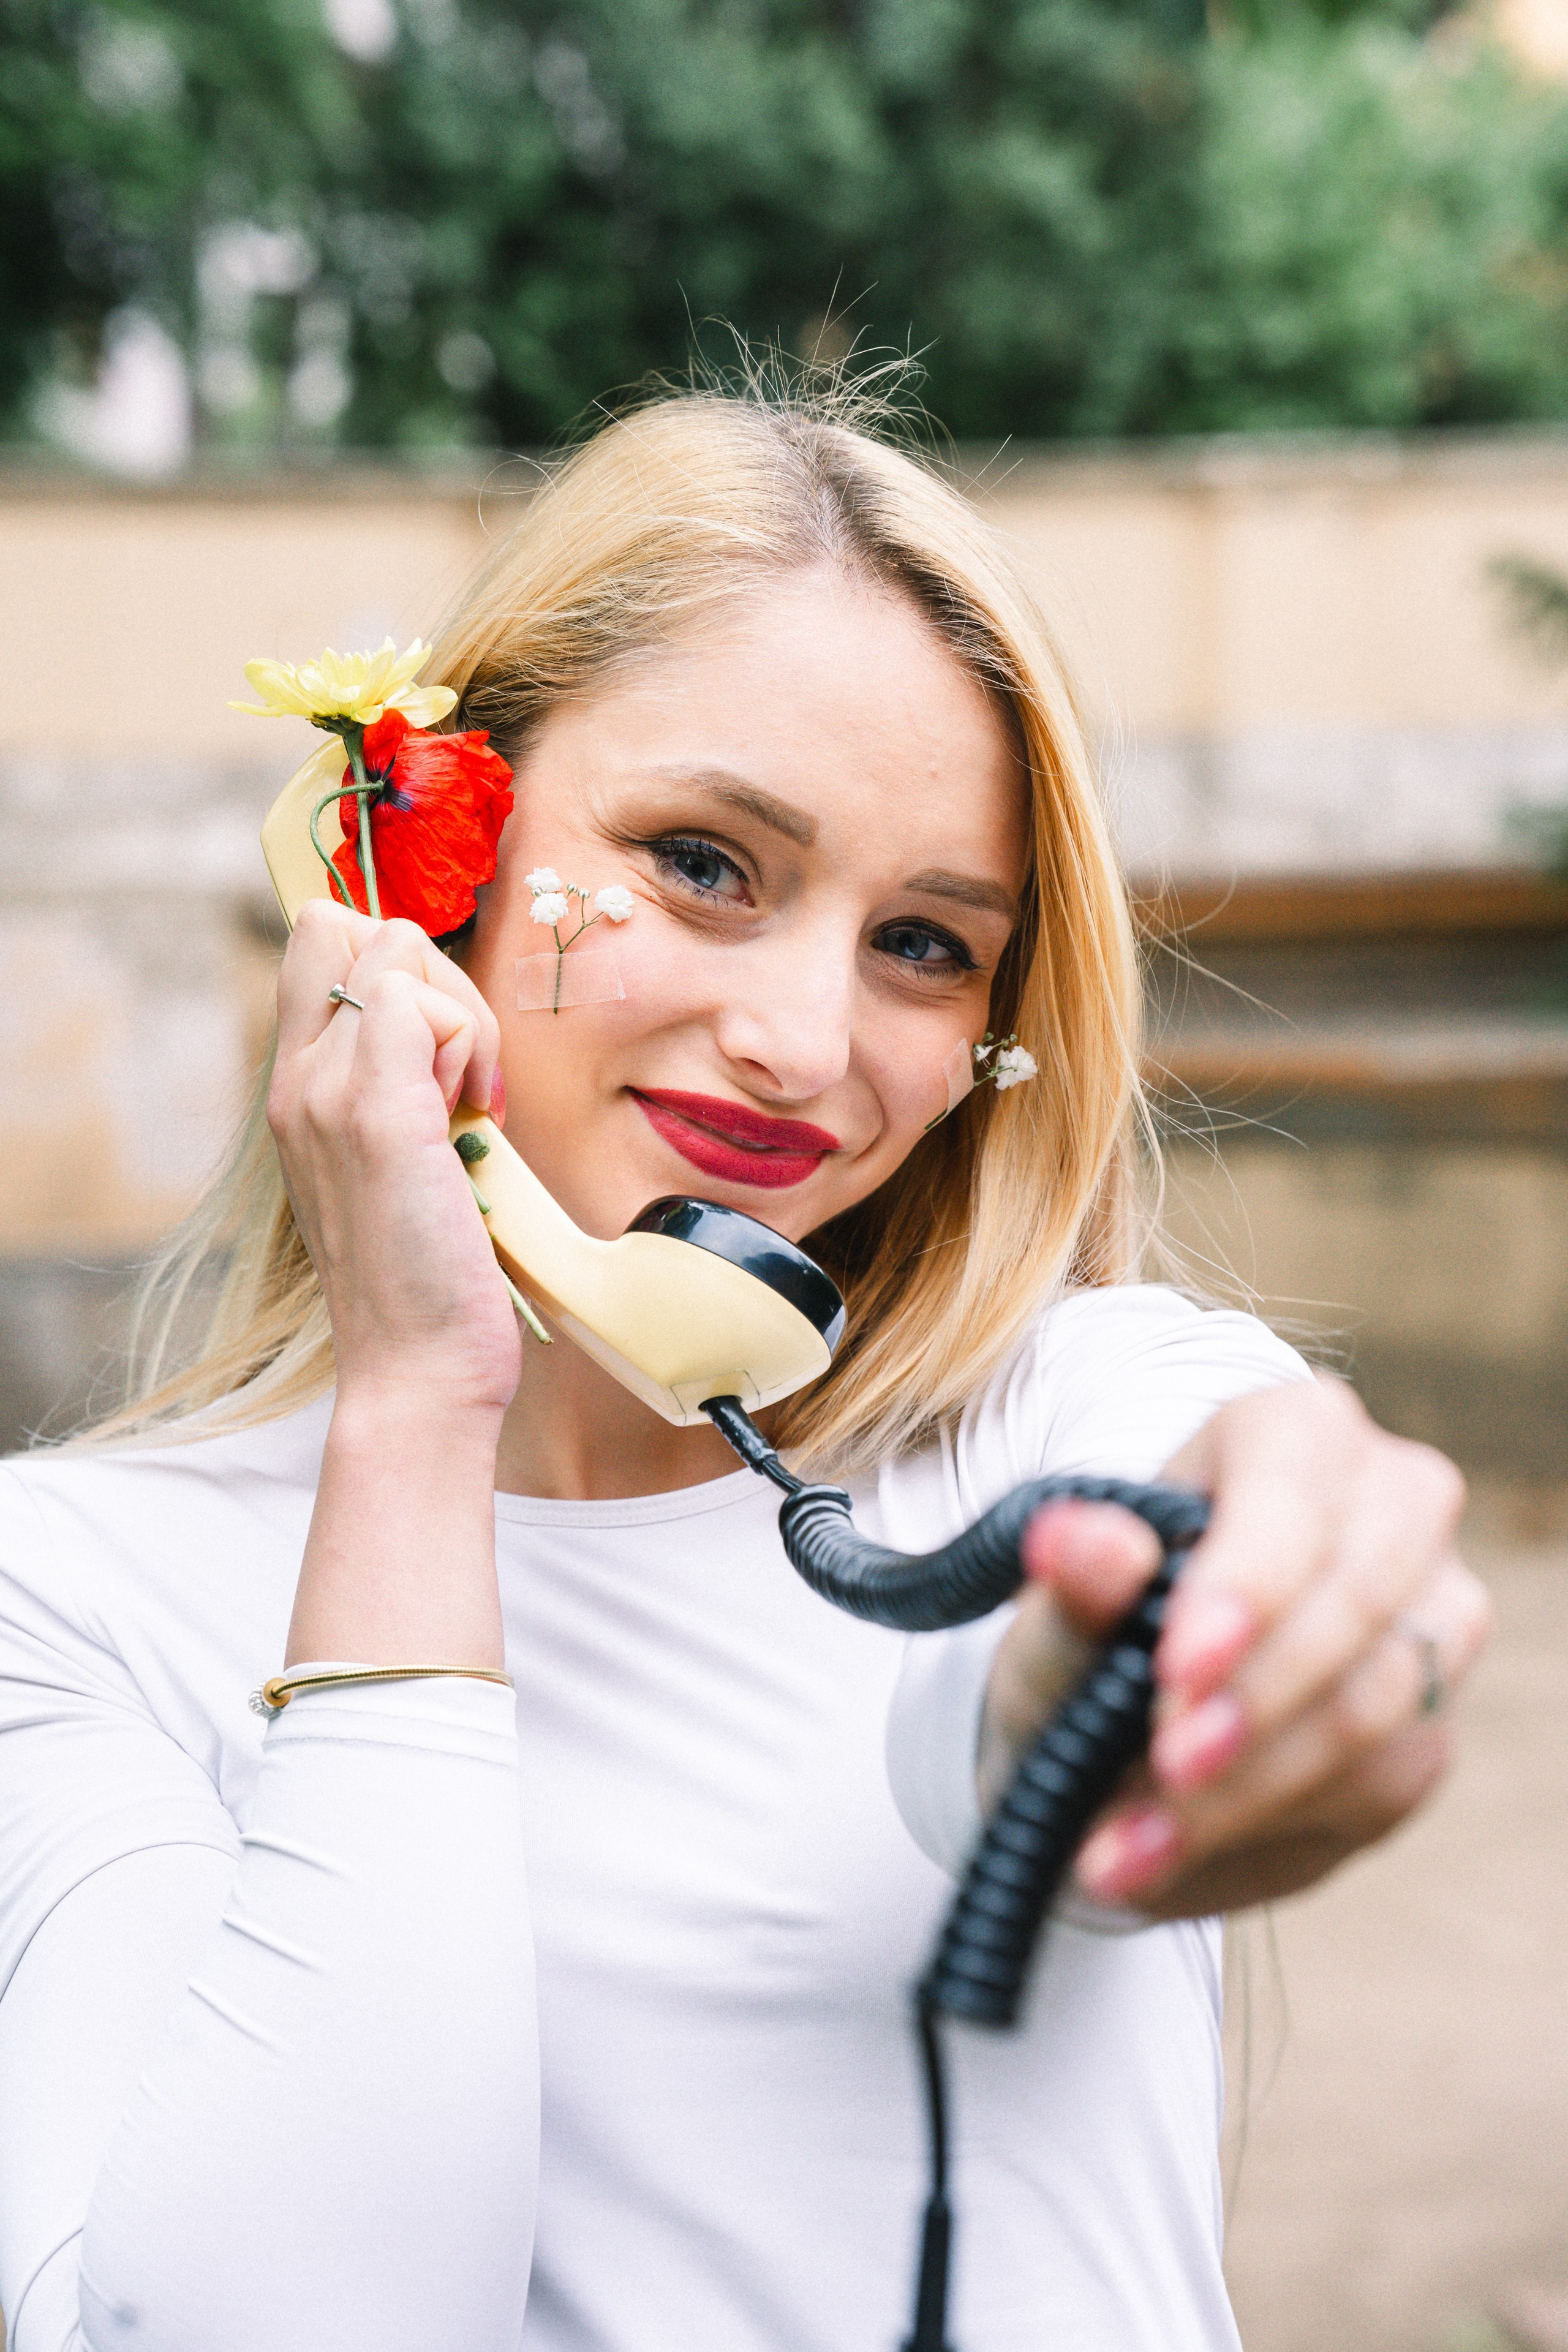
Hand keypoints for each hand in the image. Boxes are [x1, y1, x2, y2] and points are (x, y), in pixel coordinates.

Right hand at [268, 899, 516, 1414]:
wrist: (415, 1366)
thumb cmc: (424, 1273)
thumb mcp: (398, 1158)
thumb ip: (399, 1088)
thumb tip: (441, 1028)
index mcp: (295, 1088)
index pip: (318, 940)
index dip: (396, 967)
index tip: (438, 1054)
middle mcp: (296, 1080)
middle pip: (349, 925)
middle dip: (432, 976)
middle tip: (462, 1075)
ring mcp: (327, 1091)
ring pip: (396, 951)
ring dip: (459, 1014)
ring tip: (465, 1107)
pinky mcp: (376, 1111)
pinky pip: (416, 998)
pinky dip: (466, 1042)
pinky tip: (471, 1117)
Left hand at [978, 1377, 1491, 1918]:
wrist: (1123, 1717)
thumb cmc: (1094, 1628)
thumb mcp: (1057, 1608)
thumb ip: (1072, 1580)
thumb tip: (1083, 1544)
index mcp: (1293, 1432)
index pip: (1293, 1495)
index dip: (1245, 1585)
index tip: (1176, 1671)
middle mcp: (1391, 1504)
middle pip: (1361, 1596)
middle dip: (1259, 1697)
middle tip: (1164, 1769)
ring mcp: (1432, 1613)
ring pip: (1379, 1702)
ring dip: (1252, 1787)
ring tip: (1125, 1843)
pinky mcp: (1433, 1722)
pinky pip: (1381, 1780)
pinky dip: (1266, 1826)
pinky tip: (1161, 1855)